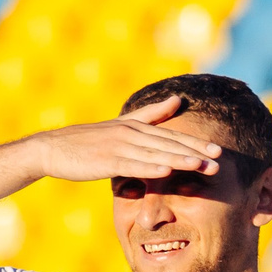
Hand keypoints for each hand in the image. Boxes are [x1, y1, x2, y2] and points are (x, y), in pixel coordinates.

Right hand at [30, 95, 221, 183]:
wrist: (52, 149)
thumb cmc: (86, 142)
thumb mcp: (120, 125)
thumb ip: (150, 114)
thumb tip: (178, 100)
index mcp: (135, 126)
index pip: (171, 136)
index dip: (195, 143)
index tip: (218, 150)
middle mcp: (130, 133)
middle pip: (168, 144)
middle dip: (195, 153)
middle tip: (219, 161)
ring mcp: (118, 147)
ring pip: (155, 154)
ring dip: (180, 160)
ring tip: (202, 167)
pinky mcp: (105, 161)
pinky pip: (132, 165)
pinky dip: (150, 167)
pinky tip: (166, 171)